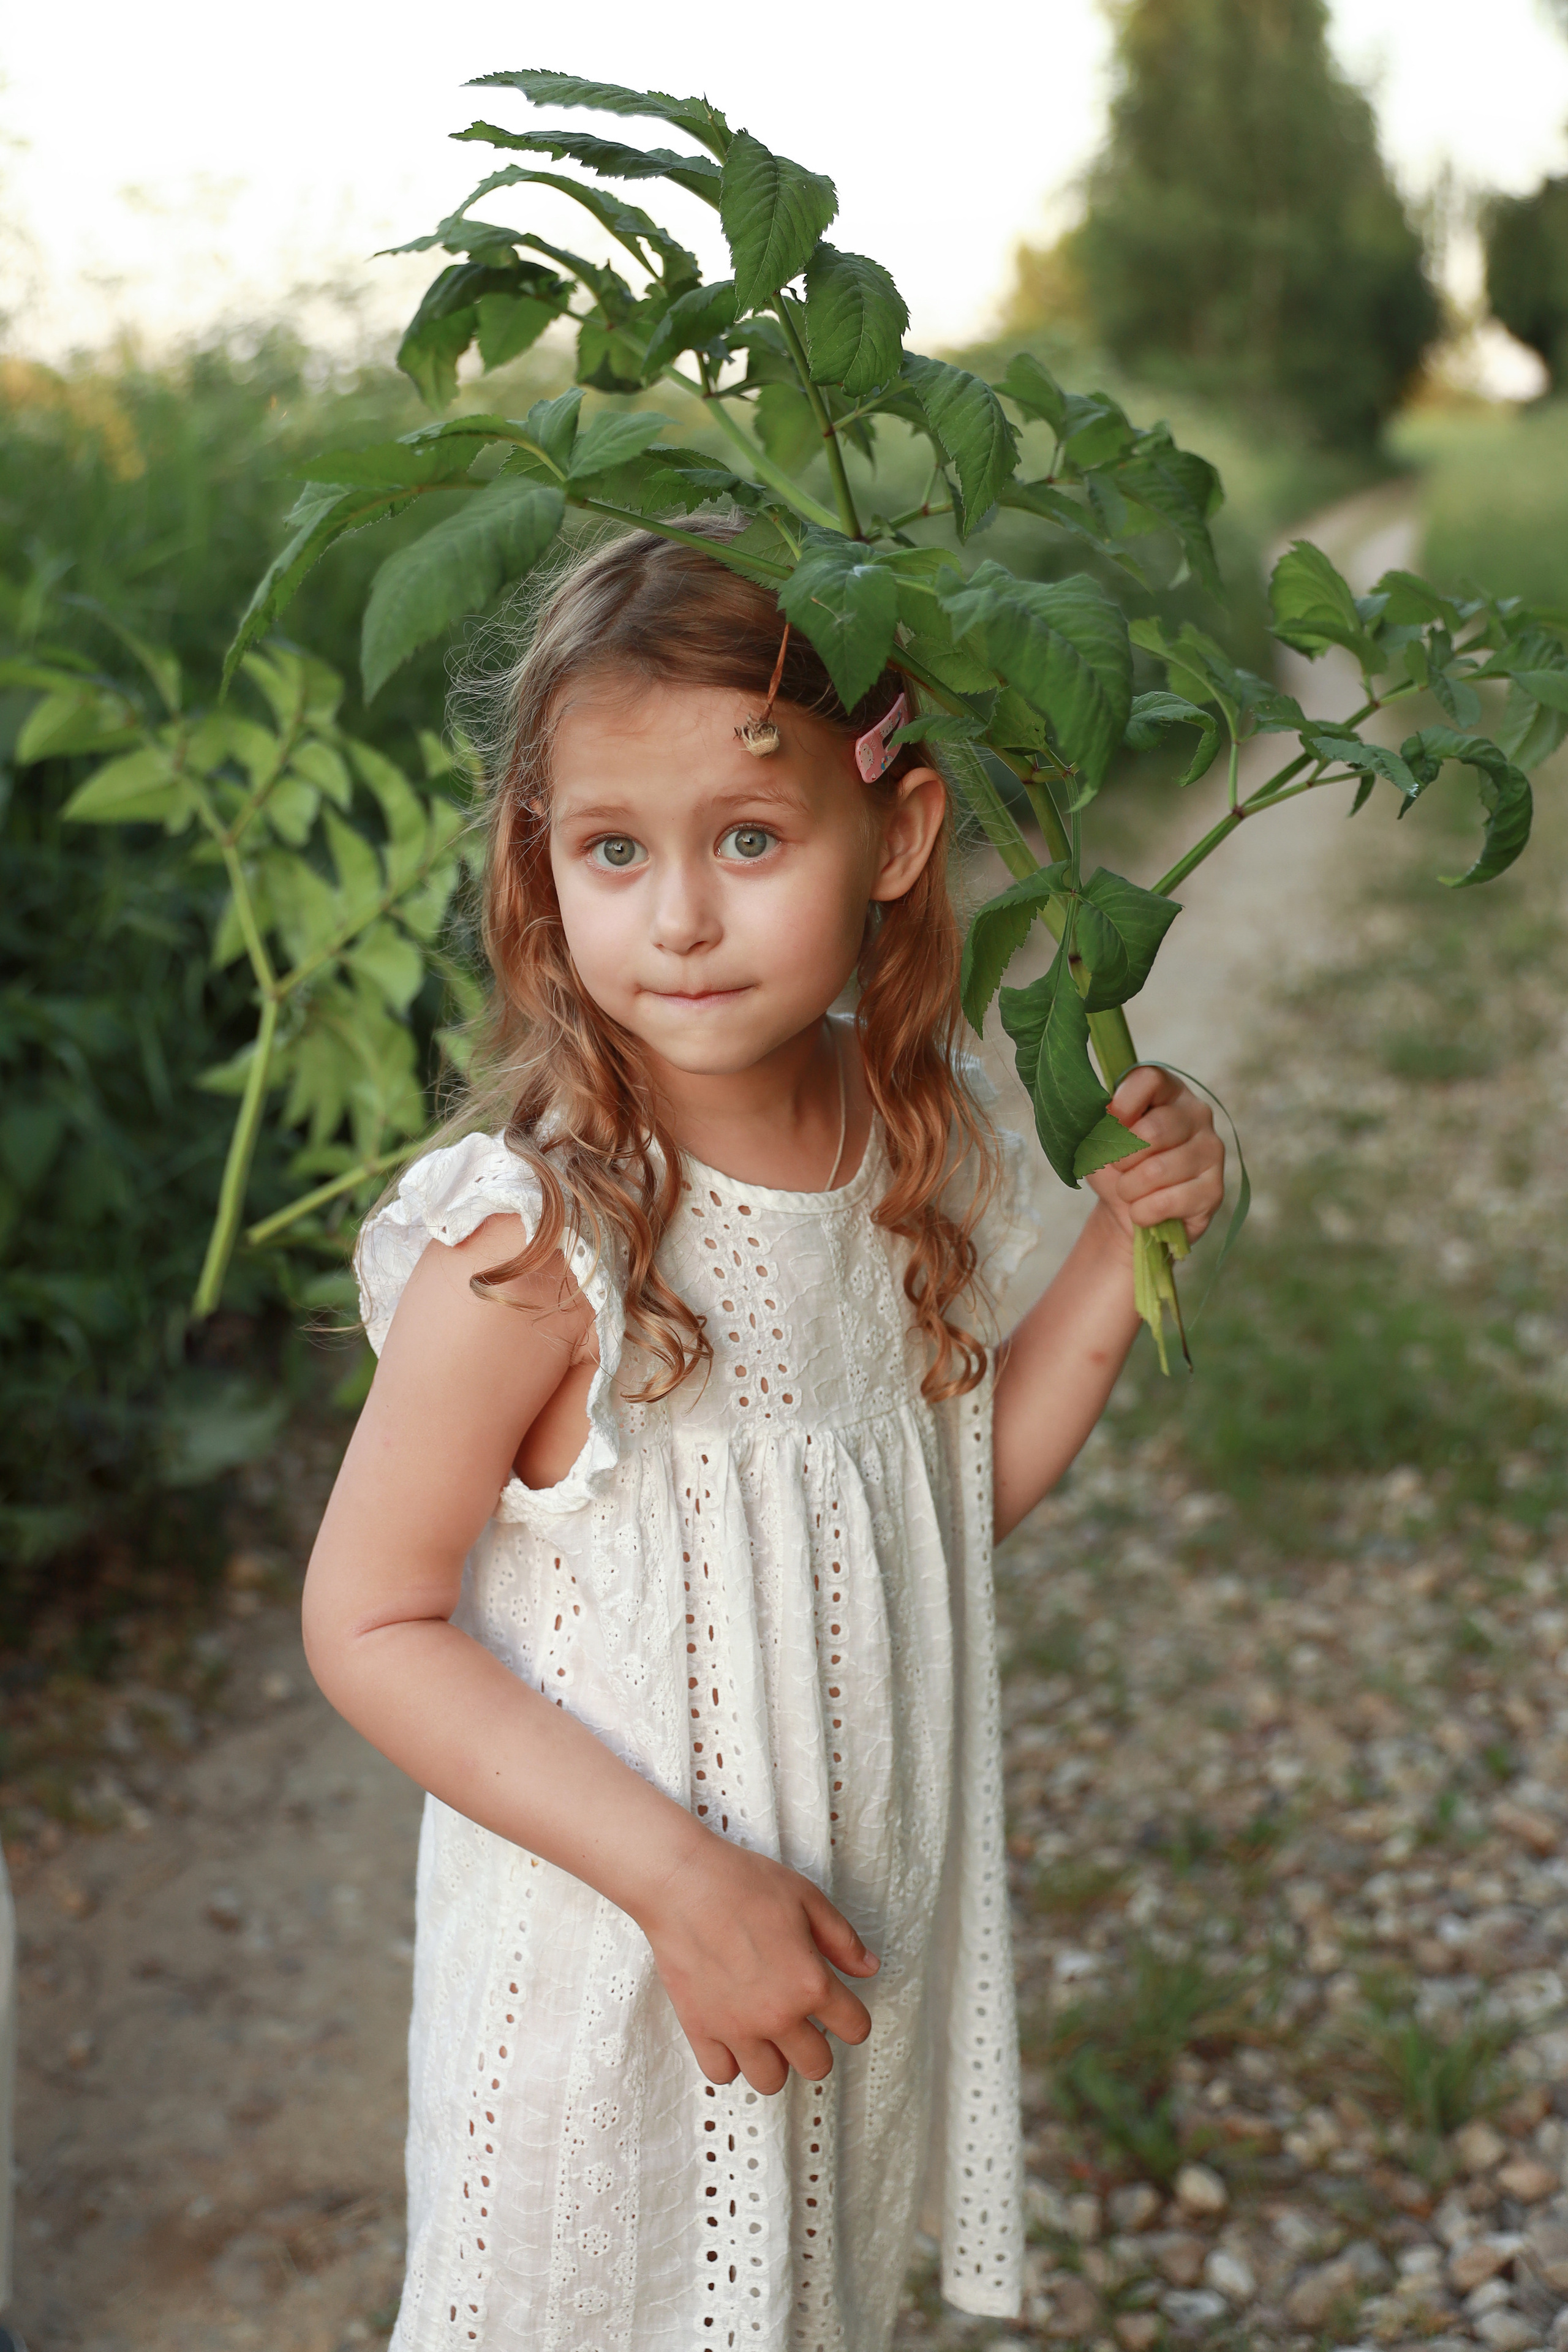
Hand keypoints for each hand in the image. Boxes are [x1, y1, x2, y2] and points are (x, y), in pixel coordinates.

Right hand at [636, 1831, 878, 2094]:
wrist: (683, 1884)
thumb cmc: (745, 1884)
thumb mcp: (808, 1899)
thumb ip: (843, 1940)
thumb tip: (869, 1968)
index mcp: (810, 1984)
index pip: (855, 2028)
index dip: (854, 2018)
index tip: (842, 2009)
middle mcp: (777, 2016)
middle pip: (816, 2066)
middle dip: (818, 2046)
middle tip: (804, 2021)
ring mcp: (737, 2028)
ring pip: (770, 2081)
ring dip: (775, 2061)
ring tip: (768, 2033)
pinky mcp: (700, 2029)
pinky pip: (721, 2073)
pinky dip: (729, 2061)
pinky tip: (732, 2034)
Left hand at [1086, 1066, 1224, 1245]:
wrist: (1130, 1210)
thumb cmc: (1116, 1166)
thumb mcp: (1097, 1138)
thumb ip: (1098, 1119)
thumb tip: (1103, 1113)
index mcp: (1168, 1090)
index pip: (1148, 1079)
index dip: (1120, 1105)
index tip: (1108, 1125)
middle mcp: (1197, 1114)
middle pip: (1152, 1131)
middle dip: (1121, 1157)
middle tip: (1117, 1167)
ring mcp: (1211, 1150)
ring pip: (1157, 1171)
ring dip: (1128, 1189)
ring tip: (1128, 1191)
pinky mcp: (1214, 1190)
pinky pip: (1167, 1202)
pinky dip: (1142, 1212)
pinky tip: (1143, 1210)